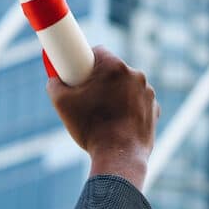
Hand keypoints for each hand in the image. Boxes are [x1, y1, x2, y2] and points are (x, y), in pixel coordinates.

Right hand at [46, 46, 159, 188]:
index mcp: (115, 67)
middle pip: (114, 69)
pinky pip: (138, 101)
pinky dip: (129, 107)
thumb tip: (53, 78)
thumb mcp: (62, 103)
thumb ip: (54, 84)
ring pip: (127, 85)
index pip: (98, 51)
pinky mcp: (154, 107)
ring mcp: (148, 91)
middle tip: (87, 95)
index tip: (80, 69)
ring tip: (103, 113)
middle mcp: (136, 75)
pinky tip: (118, 121)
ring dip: (116, 93)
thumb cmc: (91, 128)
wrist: (119, 157)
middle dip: (101, 78)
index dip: (86, 58)